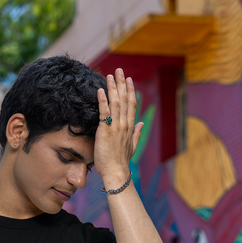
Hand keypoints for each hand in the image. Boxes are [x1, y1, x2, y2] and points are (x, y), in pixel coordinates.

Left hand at [95, 69, 143, 187]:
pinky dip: (102, 100)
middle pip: (125, 99)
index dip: (130, 90)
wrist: (116, 172)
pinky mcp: (105, 131)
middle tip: (119, 70)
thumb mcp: (132, 146)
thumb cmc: (121, 161)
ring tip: (110, 75)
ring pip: (115, 103)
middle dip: (122, 83)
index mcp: (130, 127)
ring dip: (113, 88)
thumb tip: (141, 124)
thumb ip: (137, 134)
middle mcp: (124, 124)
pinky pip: (104, 113)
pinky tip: (100, 90)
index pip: (131, 104)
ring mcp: (115, 127)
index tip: (128, 79)